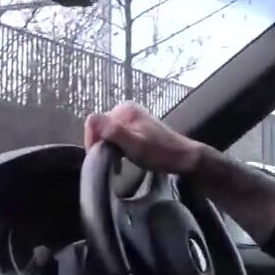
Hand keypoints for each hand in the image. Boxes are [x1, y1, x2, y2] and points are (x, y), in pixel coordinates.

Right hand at [84, 101, 206, 173]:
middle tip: (112, 165)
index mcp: (124, 109)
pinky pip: (116, 138)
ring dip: (109, 150)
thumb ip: (113, 132)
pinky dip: (116, 150)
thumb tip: (90, 118)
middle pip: (100, 130)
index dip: (93, 143)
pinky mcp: (135, 128)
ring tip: (118, 165)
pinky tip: (123, 161)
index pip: (93, 124)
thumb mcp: (135, 145)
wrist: (184, 158)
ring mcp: (131, 119)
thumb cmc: (161, 154)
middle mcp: (126, 109)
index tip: (101, 160)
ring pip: (107, 136)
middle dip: (102, 147)